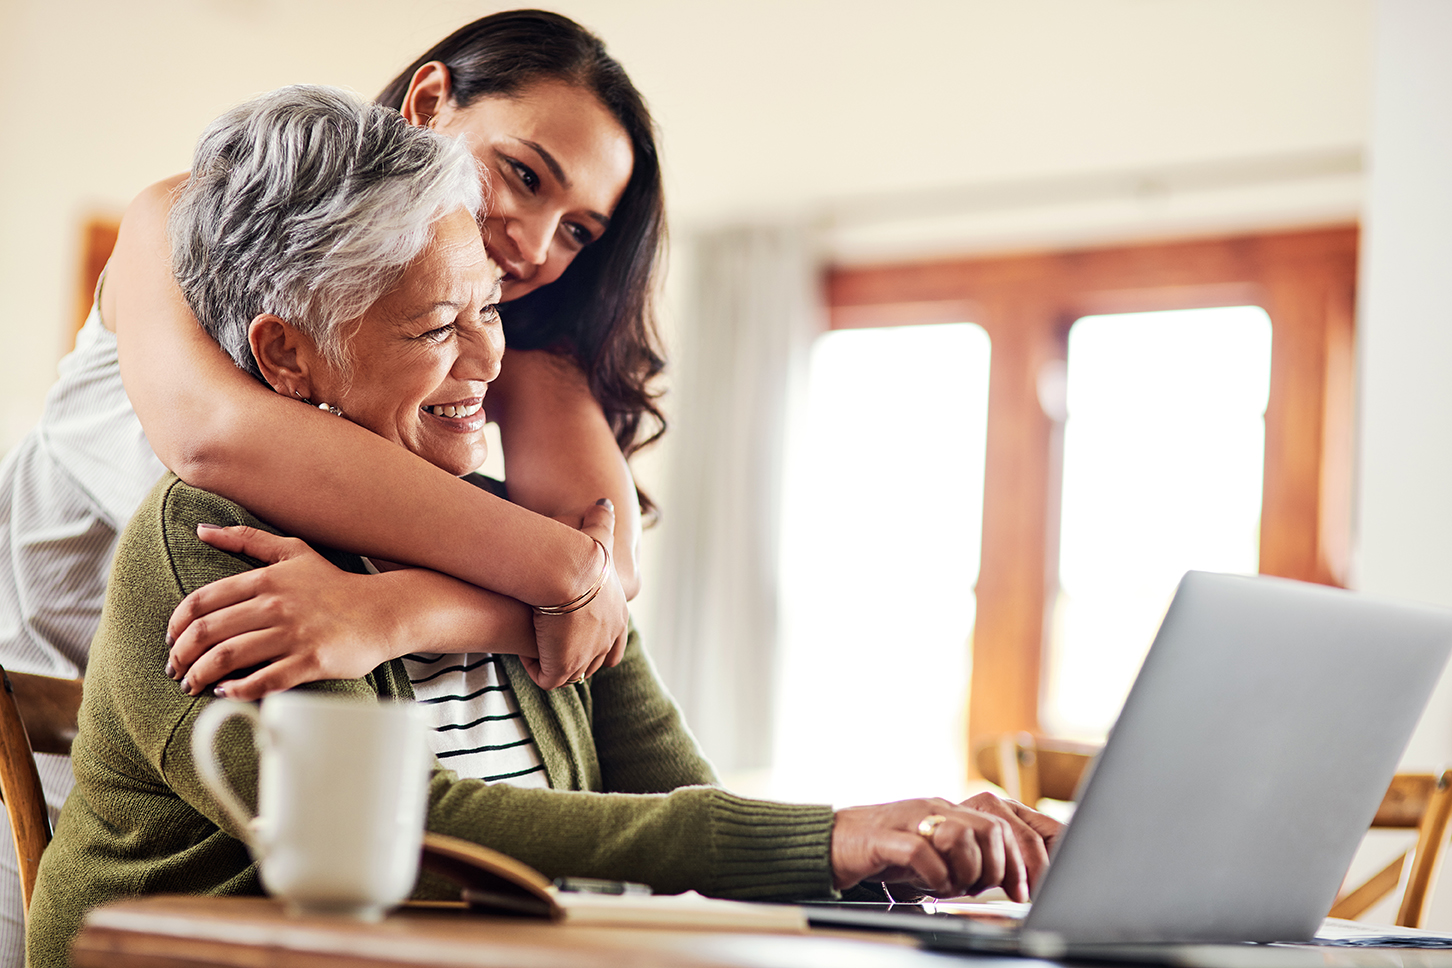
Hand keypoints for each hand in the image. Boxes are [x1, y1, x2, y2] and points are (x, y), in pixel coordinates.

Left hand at [166, 524, 396, 697]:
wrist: (384, 611)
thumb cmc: (335, 584)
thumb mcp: (292, 552)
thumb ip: (246, 539)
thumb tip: (201, 530)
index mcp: (265, 579)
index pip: (202, 602)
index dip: (177, 625)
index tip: (172, 640)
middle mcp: (275, 605)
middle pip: (208, 633)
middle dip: (181, 655)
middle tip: (176, 669)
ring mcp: (293, 634)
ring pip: (228, 657)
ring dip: (200, 675)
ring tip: (192, 685)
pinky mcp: (311, 661)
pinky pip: (263, 680)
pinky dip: (237, 690)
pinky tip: (226, 692)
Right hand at [523, 499, 629, 688]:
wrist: (568, 570)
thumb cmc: (579, 550)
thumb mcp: (596, 535)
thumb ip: (601, 520)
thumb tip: (603, 502)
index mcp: (618, 617)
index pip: (614, 645)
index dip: (595, 643)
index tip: (573, 635)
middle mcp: (608, 640)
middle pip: (593, 663)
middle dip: (573, 657)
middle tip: (551, 644)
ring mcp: (587, 657)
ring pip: (571, 674)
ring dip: (553, 662)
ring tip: (534, 646)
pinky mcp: (564, 666)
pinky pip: (548, 678)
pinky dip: (535, 667)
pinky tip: (523, 650)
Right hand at [830, 794, 1061, 901]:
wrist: (832, 842)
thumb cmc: (885, 851)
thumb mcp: (933, 852)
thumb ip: (966, 857)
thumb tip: (1006, 879)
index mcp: (949, 811)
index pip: (1002, 825)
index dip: (1021, 861)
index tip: (1022, 892)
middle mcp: (934, 809)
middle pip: (990, 829)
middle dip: (996, 869)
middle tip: (978, 890)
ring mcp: (909, 820)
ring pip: (961, 836)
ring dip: (965, 871)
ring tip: (950, 887)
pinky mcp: (884, 838)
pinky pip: (921, 851)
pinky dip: (933, 875)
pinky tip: (927, 886)